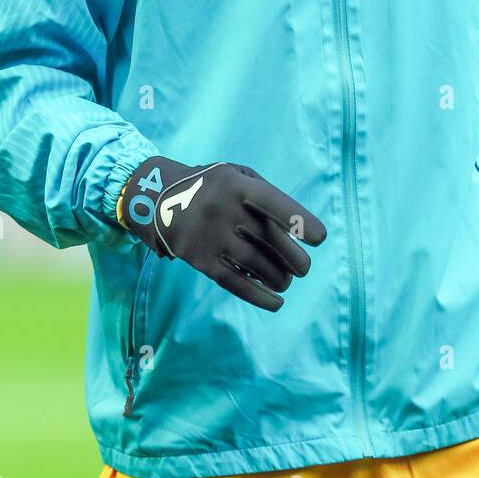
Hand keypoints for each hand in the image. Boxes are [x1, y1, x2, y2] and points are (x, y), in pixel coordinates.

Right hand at [118, 156, 325, 311]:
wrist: (158, 198)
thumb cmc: (213, 186)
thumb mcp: (236, 175)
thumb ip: (266, 195)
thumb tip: (297, 230)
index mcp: (235, 184)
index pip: (272, 202)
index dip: (297, 219)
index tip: (320, 238)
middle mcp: (222, 209)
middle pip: (267, 239)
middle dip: (294, 259)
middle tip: (304, 268)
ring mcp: (209, 236)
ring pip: (254, 264)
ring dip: (279, 278)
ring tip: (287, 280)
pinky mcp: (199, 259)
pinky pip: (233, 282)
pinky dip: (258, 295)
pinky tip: (276, 302)